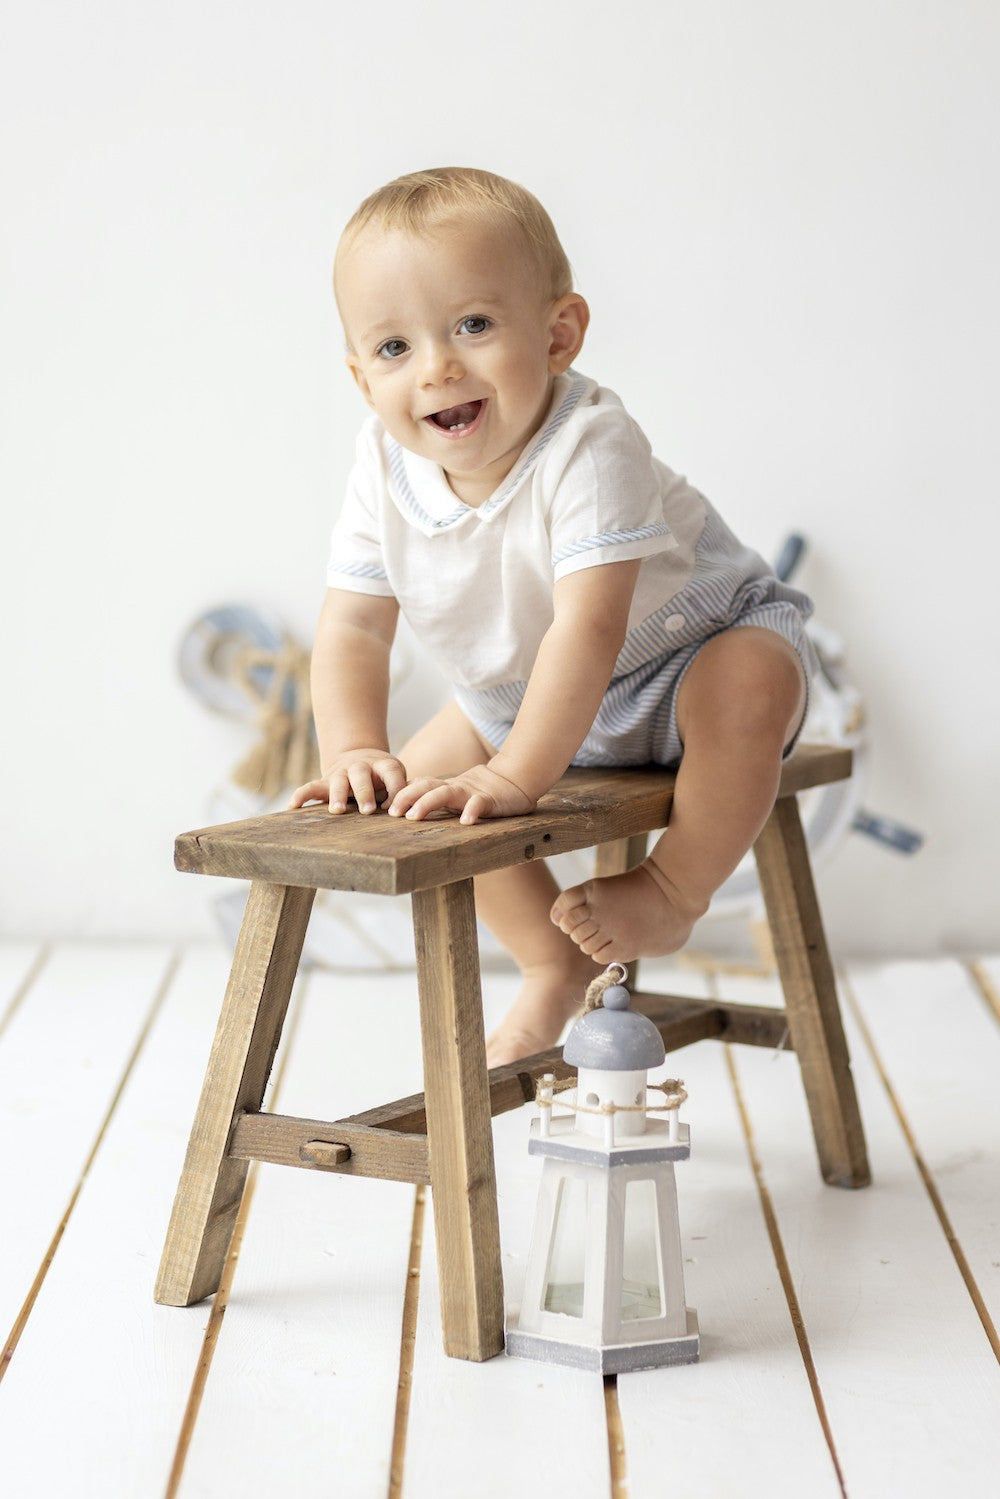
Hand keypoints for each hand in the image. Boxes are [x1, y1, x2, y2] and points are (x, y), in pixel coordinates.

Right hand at [289, 749, 406, 814]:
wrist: (360, 757)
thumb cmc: (384, 778)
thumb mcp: (396, 779)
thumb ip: (401, 793)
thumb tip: (404, 812)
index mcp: (383, 765)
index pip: (392, 773)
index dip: (396, 789)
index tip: (394, 810)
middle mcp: (361, 766)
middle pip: (361, 775)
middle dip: (364, 792)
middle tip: (368, 811)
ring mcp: (341, 773)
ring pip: (338, 781)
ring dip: (338, 796)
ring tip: (337, 811)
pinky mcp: (325, 782)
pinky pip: (311, 787)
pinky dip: (302, 795)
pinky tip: (293, 805)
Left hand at [387, 763, 534, 824]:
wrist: (517, 779)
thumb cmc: (485, 791)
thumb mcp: (458, 795)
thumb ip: (440, 800)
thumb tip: (413, 811)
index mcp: (447, 788)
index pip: (420, 786)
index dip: (401, 794)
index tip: (383, 806)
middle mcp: (455, 788)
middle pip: (426, 787)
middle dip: (406, 797)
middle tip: (391, 812)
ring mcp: (472, 793)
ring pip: (446, 794)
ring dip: (427, 803)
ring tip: (413, 816)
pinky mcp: (491, 799)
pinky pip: (480, 804)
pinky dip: (472, 811)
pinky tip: (465, 822)